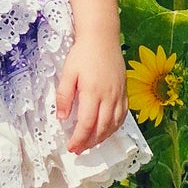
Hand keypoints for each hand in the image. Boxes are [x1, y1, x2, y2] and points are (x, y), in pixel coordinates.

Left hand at [56, 34, 127, 153]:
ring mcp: (119, 94)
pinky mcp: (125, 91)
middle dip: (89, 142)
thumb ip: (64, 97)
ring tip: (90, 144)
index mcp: (93, 93)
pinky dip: (115, 127)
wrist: (102, 37)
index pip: (87, 124)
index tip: (71, 147)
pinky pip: (123, 115)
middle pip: (102, 128)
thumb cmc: (83, 53)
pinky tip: (107, 130)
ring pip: (114, 124)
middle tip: (78, 150)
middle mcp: (109, 96)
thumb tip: (63, 118)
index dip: (79, 139)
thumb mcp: (67, 73)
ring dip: (102, 138)